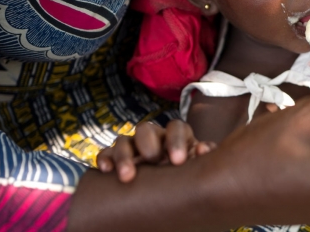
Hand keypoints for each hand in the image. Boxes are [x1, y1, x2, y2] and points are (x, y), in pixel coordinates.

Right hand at [96, 120, 215, 182]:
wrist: (174, 183)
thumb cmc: (189, 170)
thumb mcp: (199, 162)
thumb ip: (204, 154)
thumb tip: (203, 150)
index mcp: (176, 135)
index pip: (176, 127)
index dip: (176, 140)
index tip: (178, 161)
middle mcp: (154, 137)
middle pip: (146, 128)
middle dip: (148, 143)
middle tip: (153, 160)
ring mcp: (134, 146)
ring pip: (124, 140)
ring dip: (124, 156)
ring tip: (127, 176)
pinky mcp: (117, 158)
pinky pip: (106, 153)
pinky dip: (105, 158)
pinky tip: (106, 171)